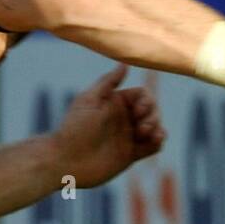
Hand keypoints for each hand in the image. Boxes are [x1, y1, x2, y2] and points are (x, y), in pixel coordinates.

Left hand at [49, 64, 165, 188]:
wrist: (67, 160)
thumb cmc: (75, 127)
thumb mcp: (89, 100)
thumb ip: (108, 82)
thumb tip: (124, 63)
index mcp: (115, 103)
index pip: (142, 95)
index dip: (147, 100)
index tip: (139, 110)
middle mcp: (123, 118)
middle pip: (152, 111)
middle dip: (153, 116)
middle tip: (141, 127)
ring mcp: (128, 137)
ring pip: (154, 128)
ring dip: (157, 128)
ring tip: (148, 134)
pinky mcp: (130, 155)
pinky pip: (152, 147)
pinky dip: (157, 143)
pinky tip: (155, 141)